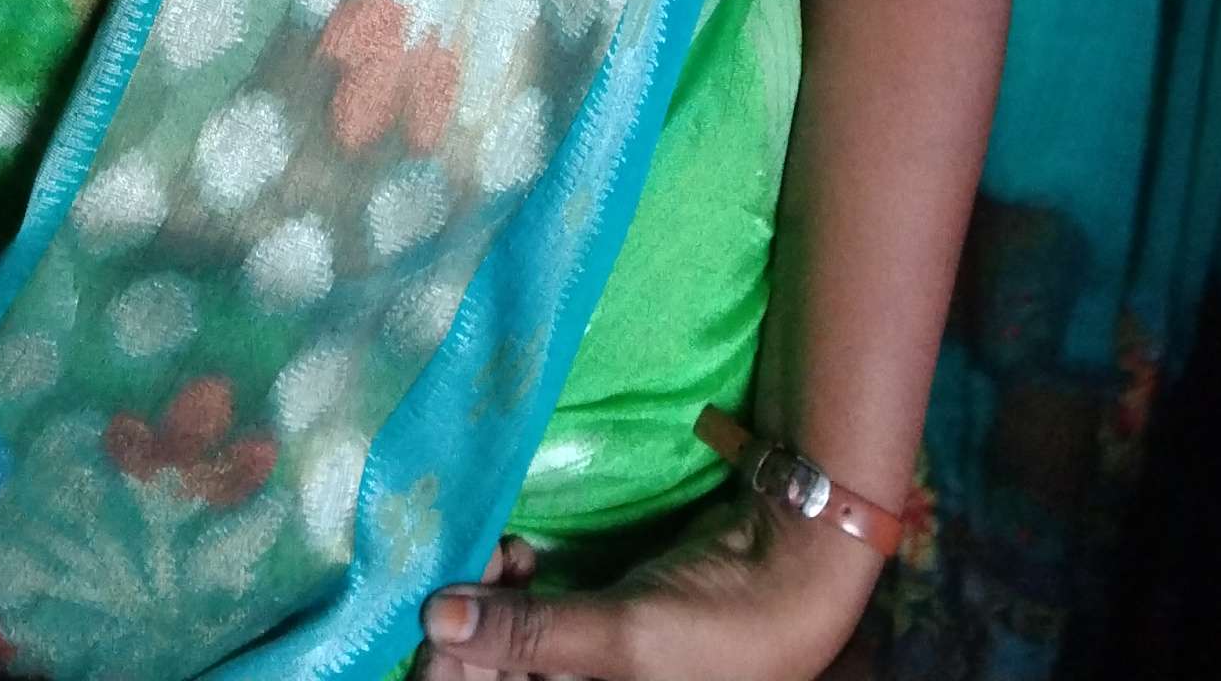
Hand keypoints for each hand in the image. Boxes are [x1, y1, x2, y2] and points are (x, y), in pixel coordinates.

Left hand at [420, 501, 869, 678]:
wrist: (784, 576)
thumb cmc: (712, 633)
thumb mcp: (620, 638)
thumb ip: (529, 633)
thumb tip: (435, 618)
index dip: (452, 668)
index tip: (440, 609)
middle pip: (487, 677)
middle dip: (467, 625)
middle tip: (475, 562)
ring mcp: (581, 668)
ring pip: (504, 645)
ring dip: (490, 598)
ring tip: (505, 552)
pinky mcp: (591, 627)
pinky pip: (531, 620)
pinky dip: (516, 588)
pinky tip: (519, 555)